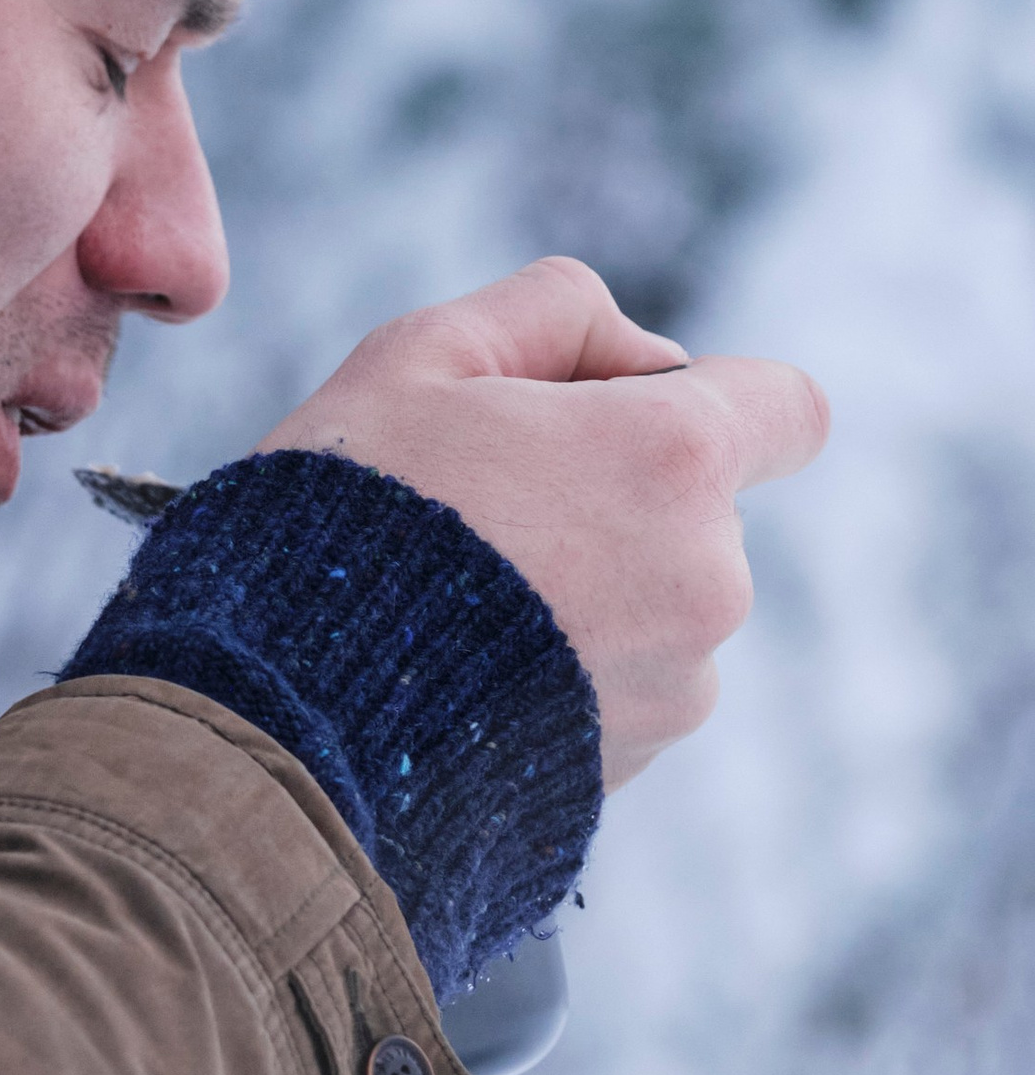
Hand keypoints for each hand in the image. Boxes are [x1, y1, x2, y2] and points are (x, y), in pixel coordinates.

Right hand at [256, 257, 829, 789]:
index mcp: (672, 458)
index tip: (619, 418)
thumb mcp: (417, 355)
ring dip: (586, 591)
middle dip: (612, 495)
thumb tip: (637, 352)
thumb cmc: (344, 515)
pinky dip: (561, 673)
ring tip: (454, 603)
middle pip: (700, 509)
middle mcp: (706, 577)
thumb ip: (548, 310)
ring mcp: (677, 685)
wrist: (285, 714)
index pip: (788, 408)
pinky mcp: (633, 764)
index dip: (713, 398)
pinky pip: (618, 690)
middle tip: (476, 505)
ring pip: (657, 605)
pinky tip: (457, 670)